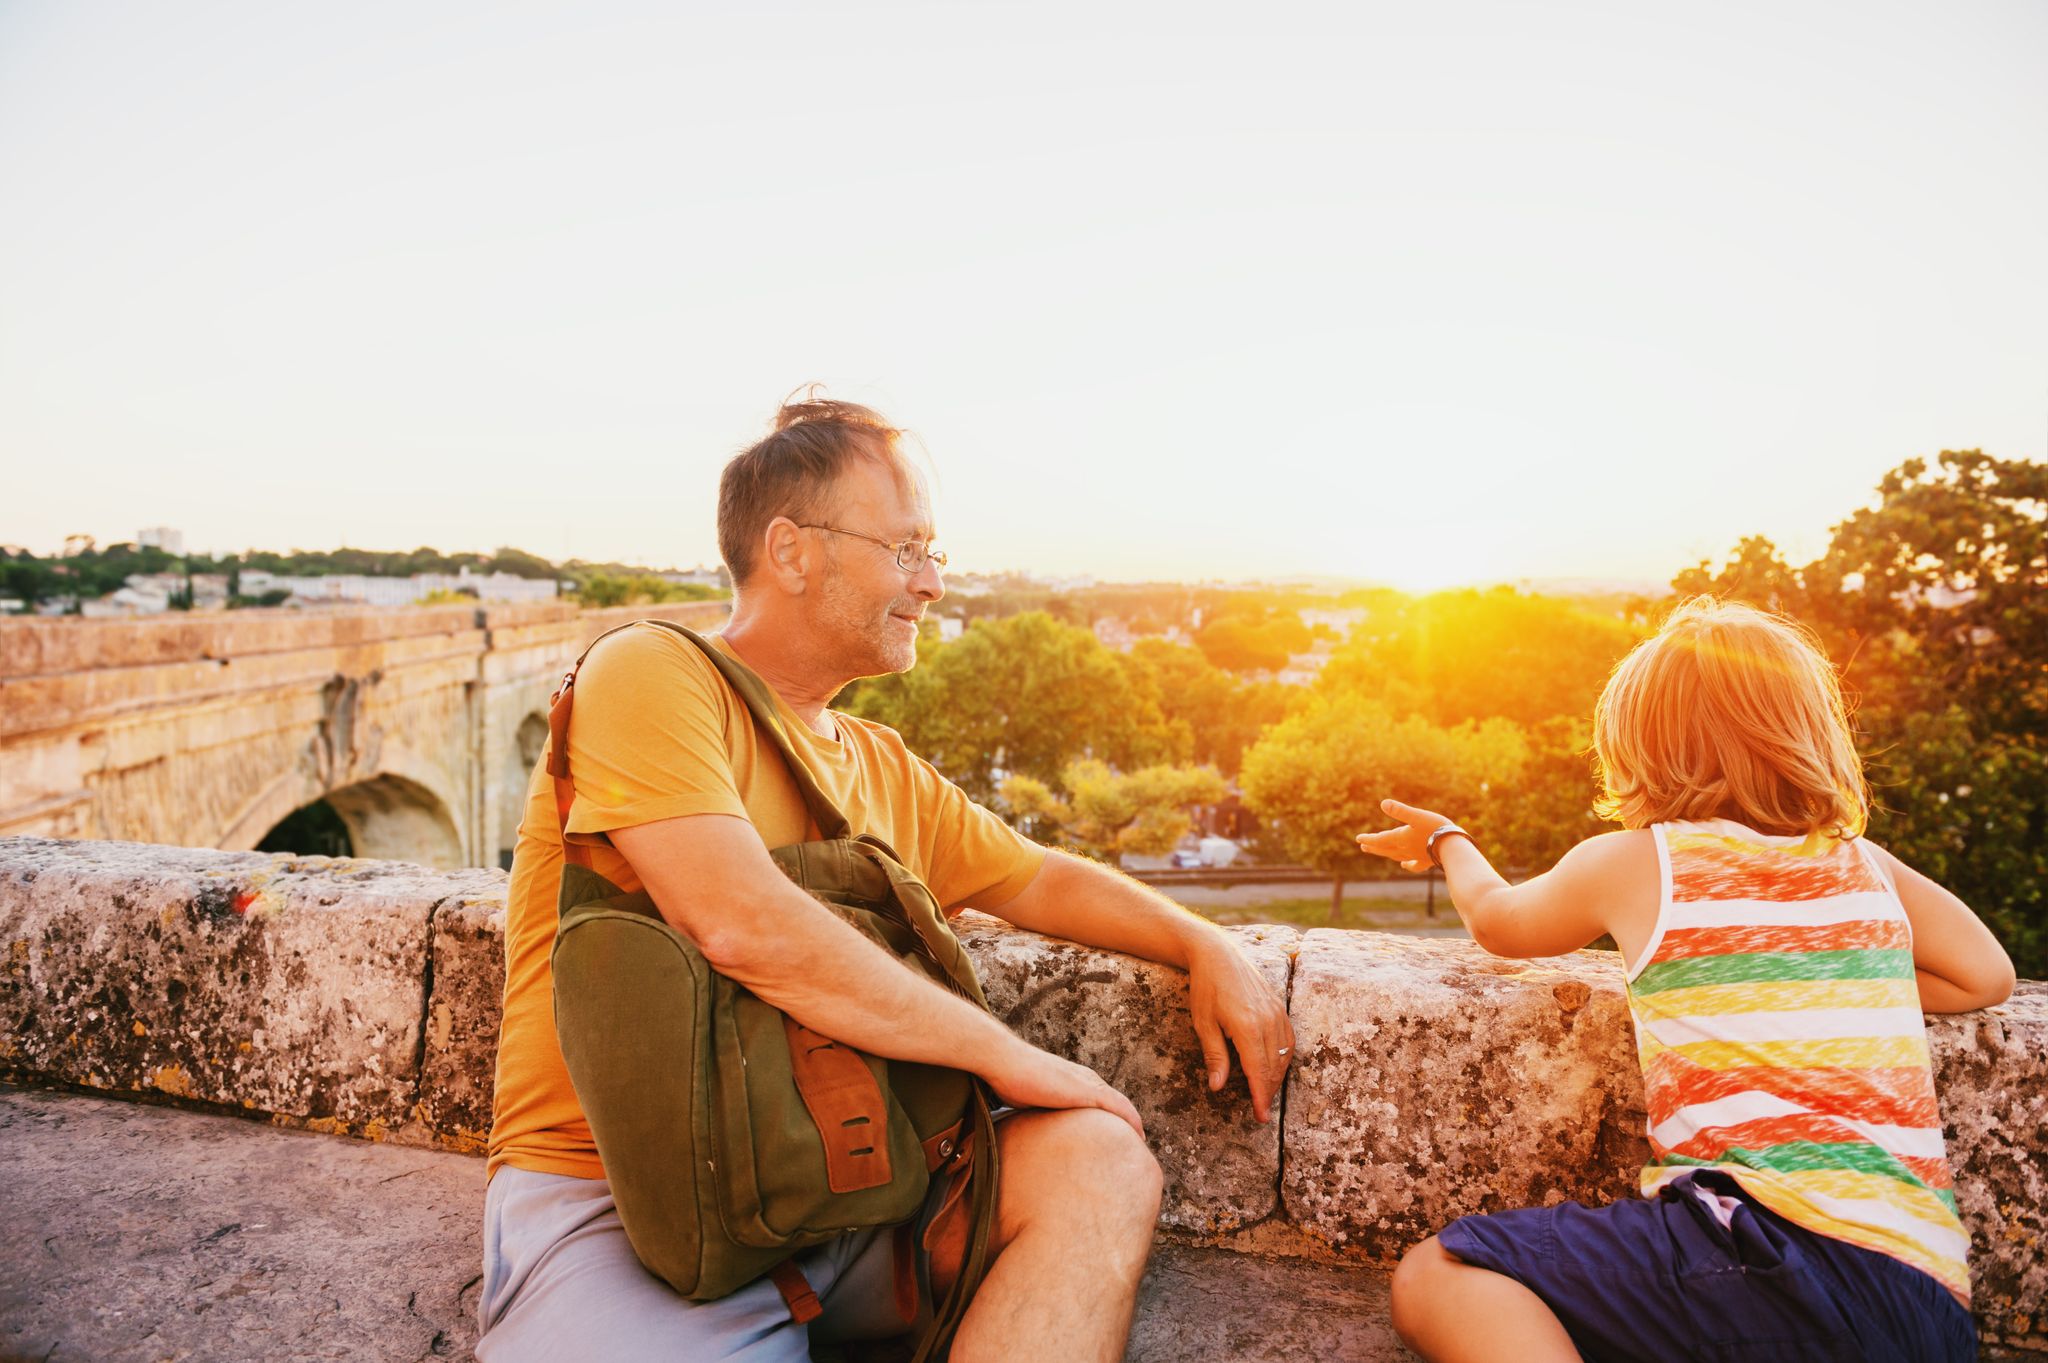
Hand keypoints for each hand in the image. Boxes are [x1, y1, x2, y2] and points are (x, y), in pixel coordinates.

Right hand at [984, 1038, 1146, 1139]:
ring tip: (1141, 1147)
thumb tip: (1031, 1136)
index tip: (1116, 1139)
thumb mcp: (1028, 1100)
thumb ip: (1039, 1115)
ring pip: (1122, 1106)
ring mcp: (1088, 1083)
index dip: (1112, 1120)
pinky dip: (1131, 1121)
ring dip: (1133, 1125)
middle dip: (1127, 1124)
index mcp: (1074, 1081)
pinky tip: (1139, 1136)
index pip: (1102, 1102)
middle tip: (1134, 1148)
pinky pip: (1119, 1107)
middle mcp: (1086, 1079)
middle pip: (1116, 1104)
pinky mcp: (1087, 1091)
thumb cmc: (1010, 1079)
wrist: (1005, 1062)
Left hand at [1185, 931, 1293, 1123]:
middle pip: (1274, 1067)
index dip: (1260, 1097)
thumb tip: (1218, 1087)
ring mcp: (1277, 1013)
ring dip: (1276, 1077)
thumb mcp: (1204, 1024)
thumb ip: (1215, 1056)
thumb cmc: (1206, 988)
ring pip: (1284, 1055)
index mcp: (1248, 1028)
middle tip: (1261, 1112)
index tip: (1261, 1116)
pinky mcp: (1279, 1007)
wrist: (1218, 954)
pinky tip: (1274, 1067)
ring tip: (1265, 1093)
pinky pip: (1288, 1039)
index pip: (1259, 1072)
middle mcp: (1268, 1021)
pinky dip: (1283, 1058)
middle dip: (1268, 1092)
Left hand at [1355, 797, 1455, 872]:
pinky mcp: (1427, 861)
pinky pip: (1413, 864)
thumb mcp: (1417, 816)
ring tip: (1380, 851)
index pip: (1380, 839)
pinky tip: (1404, 865)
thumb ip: (1400, 810)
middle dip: (1374, 847)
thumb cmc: (1436, 829)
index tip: (1358, 839)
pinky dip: (1406, 864)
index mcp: (1401, 838)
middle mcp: (1406, 849)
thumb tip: (1384, 803)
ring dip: (1386, 853)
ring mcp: (1416, 856)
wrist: (1453, 847)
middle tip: (1363, 846)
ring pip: (1396, 856)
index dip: (1369, 839)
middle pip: (1386, 849)